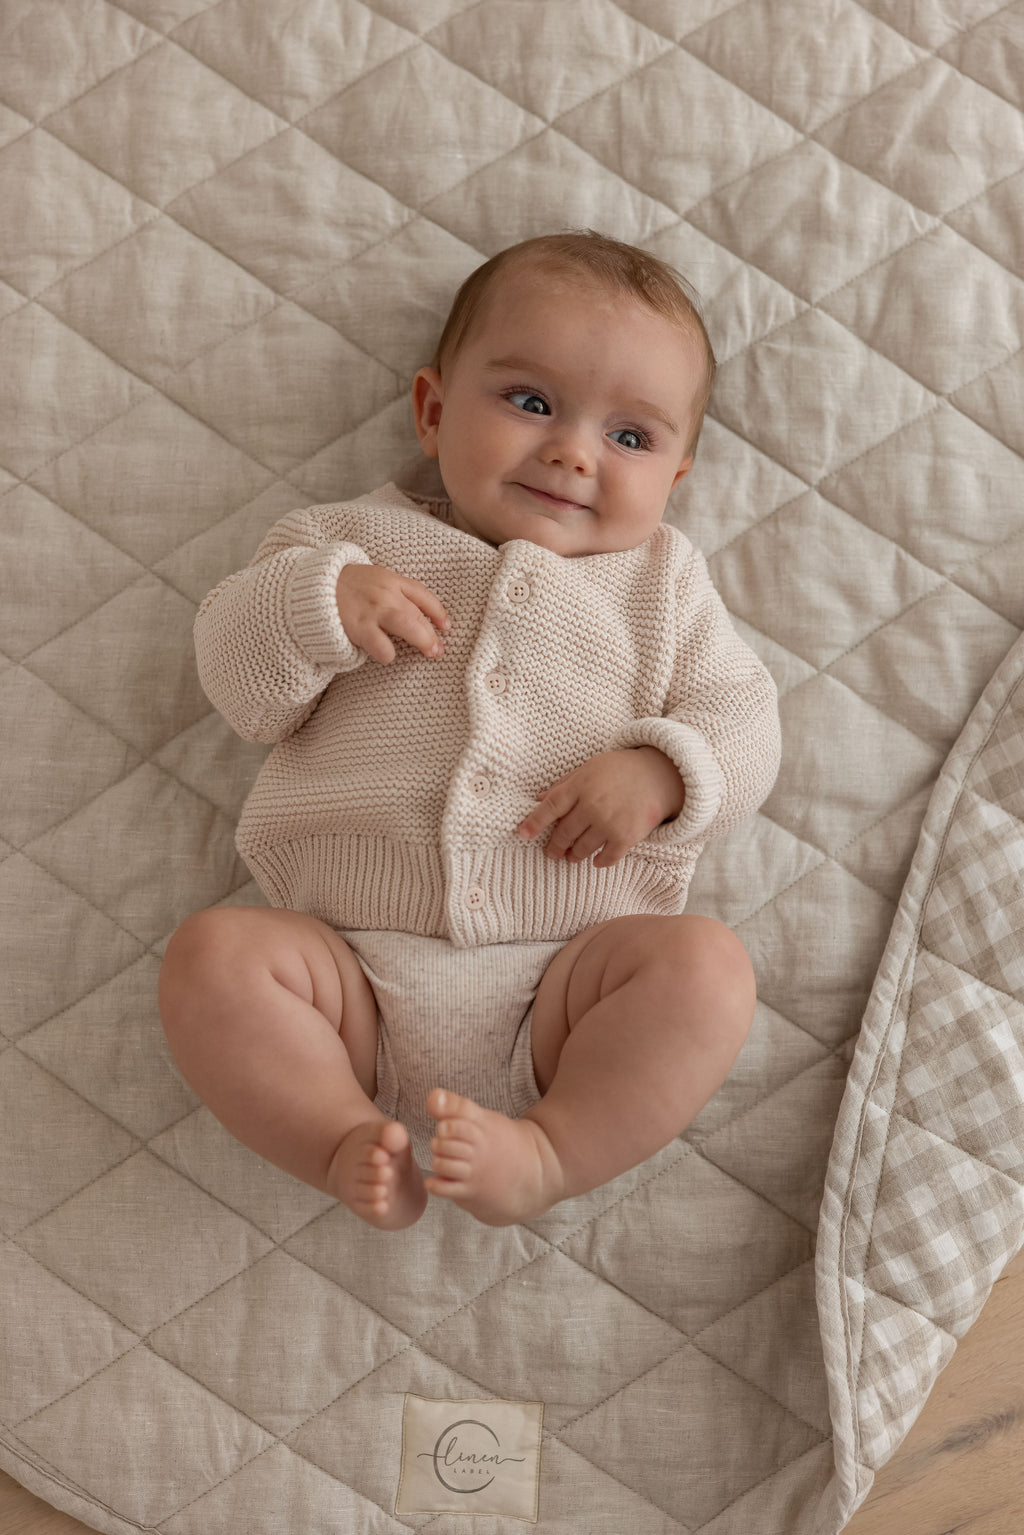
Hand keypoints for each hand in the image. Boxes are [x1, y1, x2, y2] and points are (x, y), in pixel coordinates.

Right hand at [336, 564, 449, 663]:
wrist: (313, 588)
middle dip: (433, 634)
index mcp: (390, 579)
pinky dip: (387, 654)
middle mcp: (386, 593)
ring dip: (423, 642)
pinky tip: (385, 654)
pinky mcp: (360, 628)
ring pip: (410, 628)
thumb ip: (393, 591)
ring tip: (428, 653)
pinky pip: (384, 647)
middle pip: (419, 615)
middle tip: (438, 650)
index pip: (423, 595)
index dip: (438, 612)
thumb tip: (419, 613)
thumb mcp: (373, 579)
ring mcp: (374, 610)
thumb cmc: (345, 587)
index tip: (446, 627)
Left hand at [516, 747, 684, 867]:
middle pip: (564, 833)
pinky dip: (598, 861)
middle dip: (555, 846)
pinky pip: (606, 858)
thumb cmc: (620, 769)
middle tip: (552, 852)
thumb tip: (539, 799)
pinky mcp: (626, 837)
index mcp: (580, 786)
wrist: (658, 774)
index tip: (522, 834)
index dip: (533, 822)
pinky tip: (596, 859)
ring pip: (581, 849)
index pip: (550, 807)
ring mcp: (609, 823)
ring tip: (572, 856)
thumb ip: (564, 785)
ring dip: (574, 855)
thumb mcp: (588, 768)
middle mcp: (592, 806)